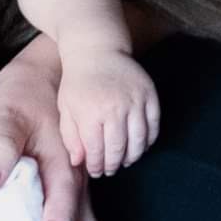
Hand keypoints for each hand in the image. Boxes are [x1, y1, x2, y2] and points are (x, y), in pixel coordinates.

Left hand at [56, 47, 161, 177]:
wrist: (97, 50)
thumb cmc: (77, 82)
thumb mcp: (66, 109)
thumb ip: (71, 137)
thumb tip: (79, 162)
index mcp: (90, 114)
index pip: (97, 151)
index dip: (97, 166)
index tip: (96, 171)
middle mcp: (115, 109)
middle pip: (119, 149)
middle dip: (114, 164)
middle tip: (111, 169)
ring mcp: (135, 101)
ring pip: (139, 140)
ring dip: (133, 155)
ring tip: (126, 160)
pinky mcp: (149, 94)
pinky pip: (153, 125)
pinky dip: (149, 139)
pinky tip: (140, 145)